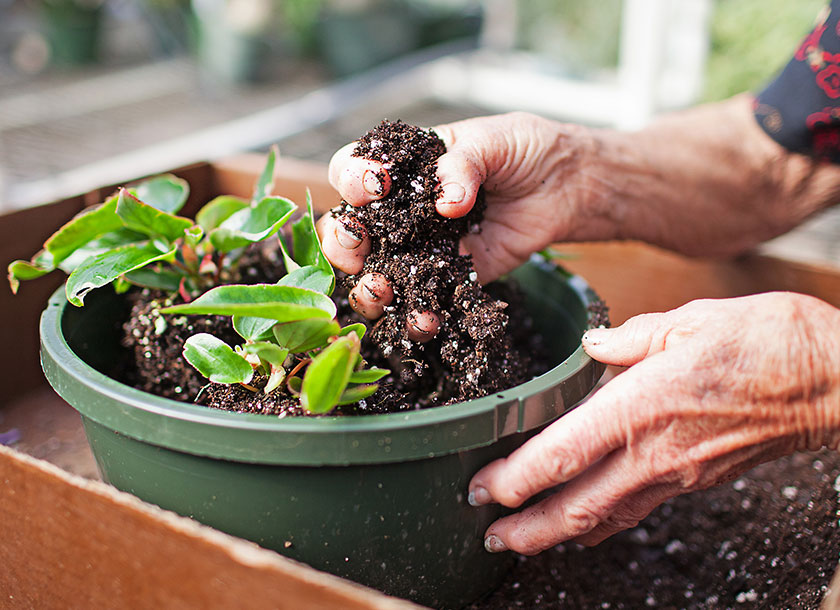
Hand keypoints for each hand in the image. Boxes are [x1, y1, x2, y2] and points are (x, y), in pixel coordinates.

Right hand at [317, 112, 613, 319]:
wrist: (566, 185)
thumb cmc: (525, 149)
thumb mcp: (492, 141)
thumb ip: (464, 165)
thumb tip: (447, 202)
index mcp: (402, 166)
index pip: (353, 170)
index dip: (351, 178)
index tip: (374, 186)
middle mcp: (401, 211)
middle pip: (350, 229)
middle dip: (342, 241)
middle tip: (357, 247)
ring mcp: (422, 248)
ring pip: (375, 273)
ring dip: (367, 287)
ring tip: (381, 290)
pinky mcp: (449, 279)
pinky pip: (422, 301)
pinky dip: (415, 316)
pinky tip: (425, 320)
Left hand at [467, 292, 839, 553]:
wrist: (838, 381)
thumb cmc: (771, 343)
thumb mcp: (692, 318)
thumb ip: (631, 337)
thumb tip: (593, 347)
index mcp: (642, 405)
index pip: (563, 454)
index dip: (517, 478)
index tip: (482, 490)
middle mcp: (654, 451)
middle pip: (576, 506)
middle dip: (526, 527)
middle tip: (487, 535)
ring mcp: (677, 474)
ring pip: (605, 519)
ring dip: (557, 534)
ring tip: (520, 540)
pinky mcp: (697, 481)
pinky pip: (638, 511)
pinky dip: (602, 525)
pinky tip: (585, 528)